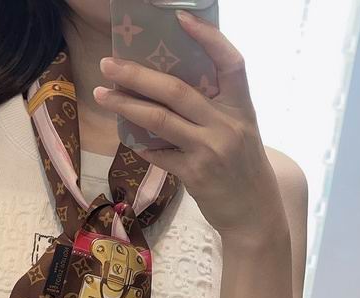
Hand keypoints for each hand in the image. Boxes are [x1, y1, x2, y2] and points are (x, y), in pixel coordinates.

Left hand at [94, 9, 285, 239]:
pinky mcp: (195, 174)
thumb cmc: (245, 170)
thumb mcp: (241, 133)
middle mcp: (227, 126)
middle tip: (109, 64)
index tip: (180, 18)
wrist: (255, 215)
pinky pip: (159, 153)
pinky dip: (142, 145)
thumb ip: (216, 111)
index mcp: (242, 109)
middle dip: (137, 74)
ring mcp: (210, 150)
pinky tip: (130, 138)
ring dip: (126, 105)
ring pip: (159, 119)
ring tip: (103, 94)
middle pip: (176, 89)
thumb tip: (172, 90)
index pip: (230, 62)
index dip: (207, 37)